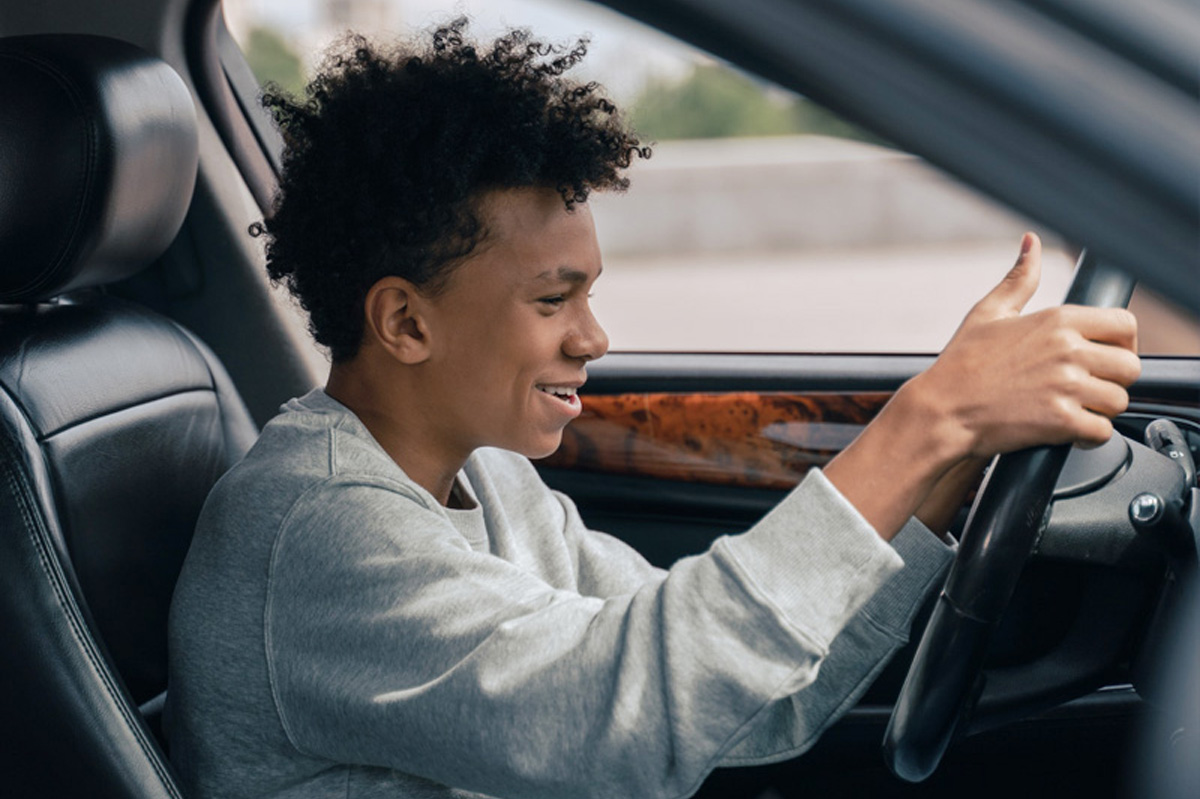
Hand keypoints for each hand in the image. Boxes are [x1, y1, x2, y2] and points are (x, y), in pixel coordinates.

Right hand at [824, 233, 1140, 540]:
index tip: (1104, 356)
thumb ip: (1019, 279)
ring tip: (1074, 409)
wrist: (941, 411)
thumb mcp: (987, 313)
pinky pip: (1101, 431)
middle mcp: (1068, 350)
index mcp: (1058, 320)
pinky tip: (1067, 430)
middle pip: (1129, 366)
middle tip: (1088, 387)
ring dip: (1101, 409)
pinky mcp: (1061, 421)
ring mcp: (1066, 387)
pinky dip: (1088, 435)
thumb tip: (1031, 243)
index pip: (1124, 325)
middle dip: (1113, 380)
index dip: (1121, 343)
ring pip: (1118, 400)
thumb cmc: (961, 364)